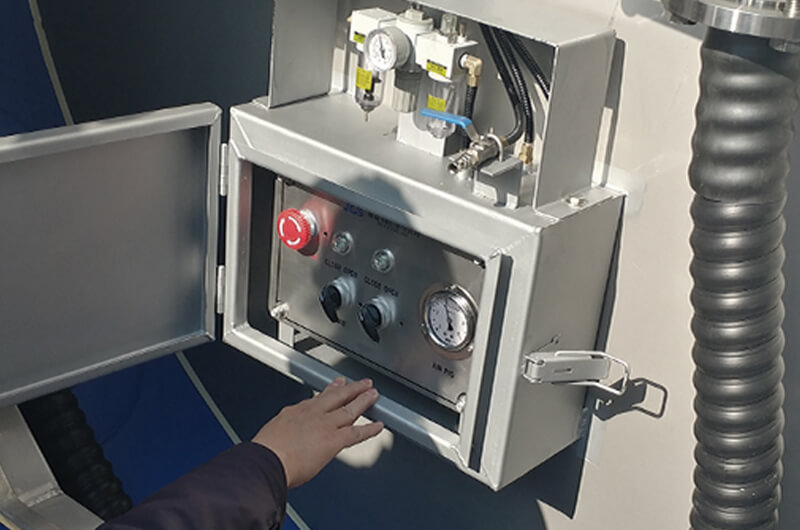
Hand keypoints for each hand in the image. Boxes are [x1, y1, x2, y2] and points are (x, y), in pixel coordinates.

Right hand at [252, 377, 383, 487]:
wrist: (266, 460)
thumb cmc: (265, 453)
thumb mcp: (271, 435)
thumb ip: (283, 434)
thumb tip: (283, 441)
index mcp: (294, 412)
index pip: (317, 399)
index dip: (329, 391)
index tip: (336, 386)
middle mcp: (312, 414)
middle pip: (336, 396)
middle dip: (349, 388)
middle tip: (360, 383)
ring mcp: (324, 425)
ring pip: (349, 409)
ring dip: (363, 400)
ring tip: (373, 395)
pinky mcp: (333, 439)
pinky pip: (356, 433)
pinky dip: (370, 429)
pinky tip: (379, 426)